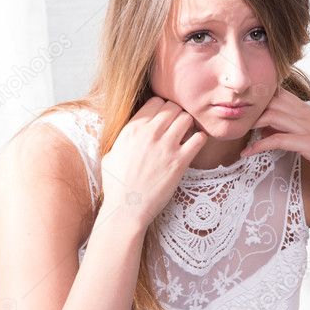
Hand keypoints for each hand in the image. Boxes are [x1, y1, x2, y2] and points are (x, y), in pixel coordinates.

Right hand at [99, 97, 207, 230]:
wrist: (126, 208)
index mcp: (132, 128)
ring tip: (185, 136)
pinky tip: (193, 147)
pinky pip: (199, 139)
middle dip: (177, 115)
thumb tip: (127, 132)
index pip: (156, 101)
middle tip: (177, 128)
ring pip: (187, 118)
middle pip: (173, 107)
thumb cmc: (116, 185)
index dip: (162, 109)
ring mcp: (166, 146)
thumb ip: (122, 139)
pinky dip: (199, 140)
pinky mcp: (180, 162)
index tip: (163, 120)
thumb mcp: (110, 154)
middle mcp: (150, 133)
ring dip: (188, 125)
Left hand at [241, 87, 309, 197]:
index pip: (279, 92)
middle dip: (250, 109)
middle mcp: (309, 114)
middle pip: (272, 99)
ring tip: (235, 134)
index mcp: (309, 111)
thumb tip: (267, 129)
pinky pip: (278, 139)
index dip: (259, 98)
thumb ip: (291, 131)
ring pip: (273, 115)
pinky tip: (247, 154)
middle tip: (231, 122)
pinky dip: (259, 145)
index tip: (240, 110)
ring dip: (251, 124)